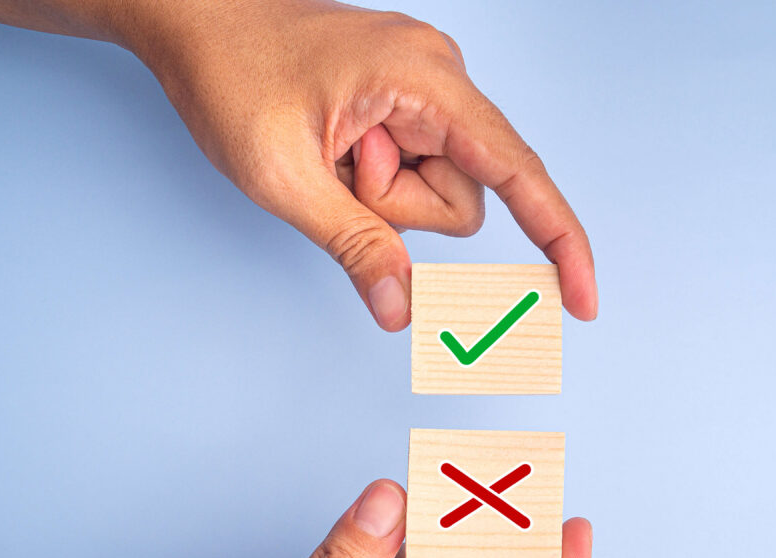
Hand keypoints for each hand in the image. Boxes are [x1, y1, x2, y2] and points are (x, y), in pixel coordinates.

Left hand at [116, 0, 597, 329]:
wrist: (192, 18)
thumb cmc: (229, 73)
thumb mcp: (285, 177)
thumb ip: (354, 245)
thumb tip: (402, 311)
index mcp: (427, 80)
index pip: (518, 173)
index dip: (559, 240)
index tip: (583, 297)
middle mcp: (440, 79)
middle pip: (465, 198)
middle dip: (400, 211)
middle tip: (336, 172)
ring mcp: (423, 90)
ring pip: (437, 192)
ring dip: (381, 198)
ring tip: (328, 154)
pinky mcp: (405, 103)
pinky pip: (415, 171)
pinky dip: (374, 182)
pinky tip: (335, 148)